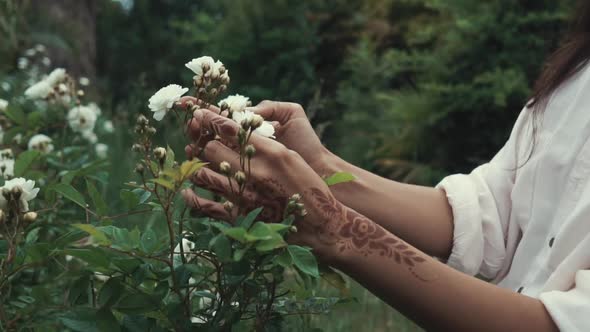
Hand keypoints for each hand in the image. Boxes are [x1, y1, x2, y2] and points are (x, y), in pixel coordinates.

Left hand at [181, 108, 342, 259]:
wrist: (320, 224)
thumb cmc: (309, 187)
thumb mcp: (291, 158)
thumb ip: (265, 144)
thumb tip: (241, 133)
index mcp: (268, 153)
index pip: (231, 129)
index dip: (210, 118)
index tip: (198, 113)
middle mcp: (253, 172)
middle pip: (212, 149)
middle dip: (203, 140)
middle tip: (198, 137)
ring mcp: (242, 195)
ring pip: (204, 174)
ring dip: (196, 164)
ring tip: (195, 159)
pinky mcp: (237, 216)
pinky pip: (204, 205)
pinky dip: (192, 197)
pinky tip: (188, 190)